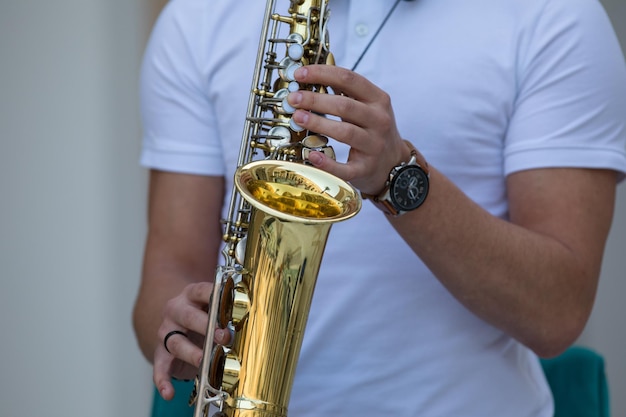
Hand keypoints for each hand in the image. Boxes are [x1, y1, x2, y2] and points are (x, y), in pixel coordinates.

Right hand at [153, 282, 230, 399]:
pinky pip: (159, 366)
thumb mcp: (212, 306)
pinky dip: (163, 380)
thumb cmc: (203, 313)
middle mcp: (176, 310)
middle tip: (224, 336)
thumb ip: (226, 309)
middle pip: (188, 317)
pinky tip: (169, 392)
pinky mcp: (160, 351)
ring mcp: (166, 331)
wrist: (177, 321)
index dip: (214, 297)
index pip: (201, 291)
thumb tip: (251, 316)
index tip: (229, 306)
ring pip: (175, 342)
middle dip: (206, 326)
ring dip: (191, 353)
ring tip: (204, 362)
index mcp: (191, 295)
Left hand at [287, 64, 411, 194]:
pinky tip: (312, 155)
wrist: (393, 163)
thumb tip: (313, 77)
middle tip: (293, 99)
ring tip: (298, 117)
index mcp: (378, 100)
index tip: (299, 74)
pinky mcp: (366, 168)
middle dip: (315, 100)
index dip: (322, 74)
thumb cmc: (374, 130)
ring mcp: (374, 146)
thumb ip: (346, 92)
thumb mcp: (368, 106)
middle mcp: (379, 121)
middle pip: (345, 106)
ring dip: (318, 124)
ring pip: (345, 132)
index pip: (349, 79)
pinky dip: (327, 163)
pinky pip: (345, 167)